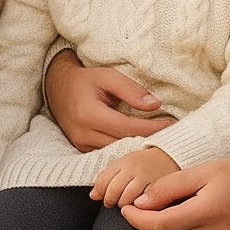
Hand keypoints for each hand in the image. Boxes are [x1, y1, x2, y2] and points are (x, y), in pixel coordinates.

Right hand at [45, 49, 175, 152]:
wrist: (56, 87)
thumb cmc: (85, 80)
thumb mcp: (107, 76)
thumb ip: (131, 90)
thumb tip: (155, 105)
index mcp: (89, 114)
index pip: (128, 127)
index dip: (152, 128)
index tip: (173, 126)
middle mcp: (83, 134)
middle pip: (123, 144)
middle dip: (149, 141)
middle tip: (173, 137)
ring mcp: (81, 145)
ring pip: (117, 152)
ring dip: (138, 147)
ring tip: (161, 141)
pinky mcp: (82, 149)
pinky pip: (108, 153)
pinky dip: (125, 150)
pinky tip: (141, 144)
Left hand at [91, 147, 179, 208]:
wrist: (169, 157)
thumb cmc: (141, 164)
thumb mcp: (122, 165)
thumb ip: (106, 178)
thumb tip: (93, 196)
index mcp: (122, 161)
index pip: (102, 181)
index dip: (100, 193)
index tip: (104, 198)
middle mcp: (132, 167)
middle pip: (113, 190)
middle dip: (110, 201)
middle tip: (112, 204)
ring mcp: (145, 176)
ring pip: (126, 197)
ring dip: (123, 205)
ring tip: (125, 205)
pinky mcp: (157, 186)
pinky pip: (142, 201)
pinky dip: (137, 206)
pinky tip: (138, 205)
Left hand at [121, 151, 229, 229]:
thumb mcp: (203, 171)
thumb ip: (170, 187)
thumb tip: (142, 201)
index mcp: (207, 213)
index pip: (159, 226)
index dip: (136, 219)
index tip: (125, 207)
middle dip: (144, 225)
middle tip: (136, 206)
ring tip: (155, 207)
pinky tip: (176, 213)